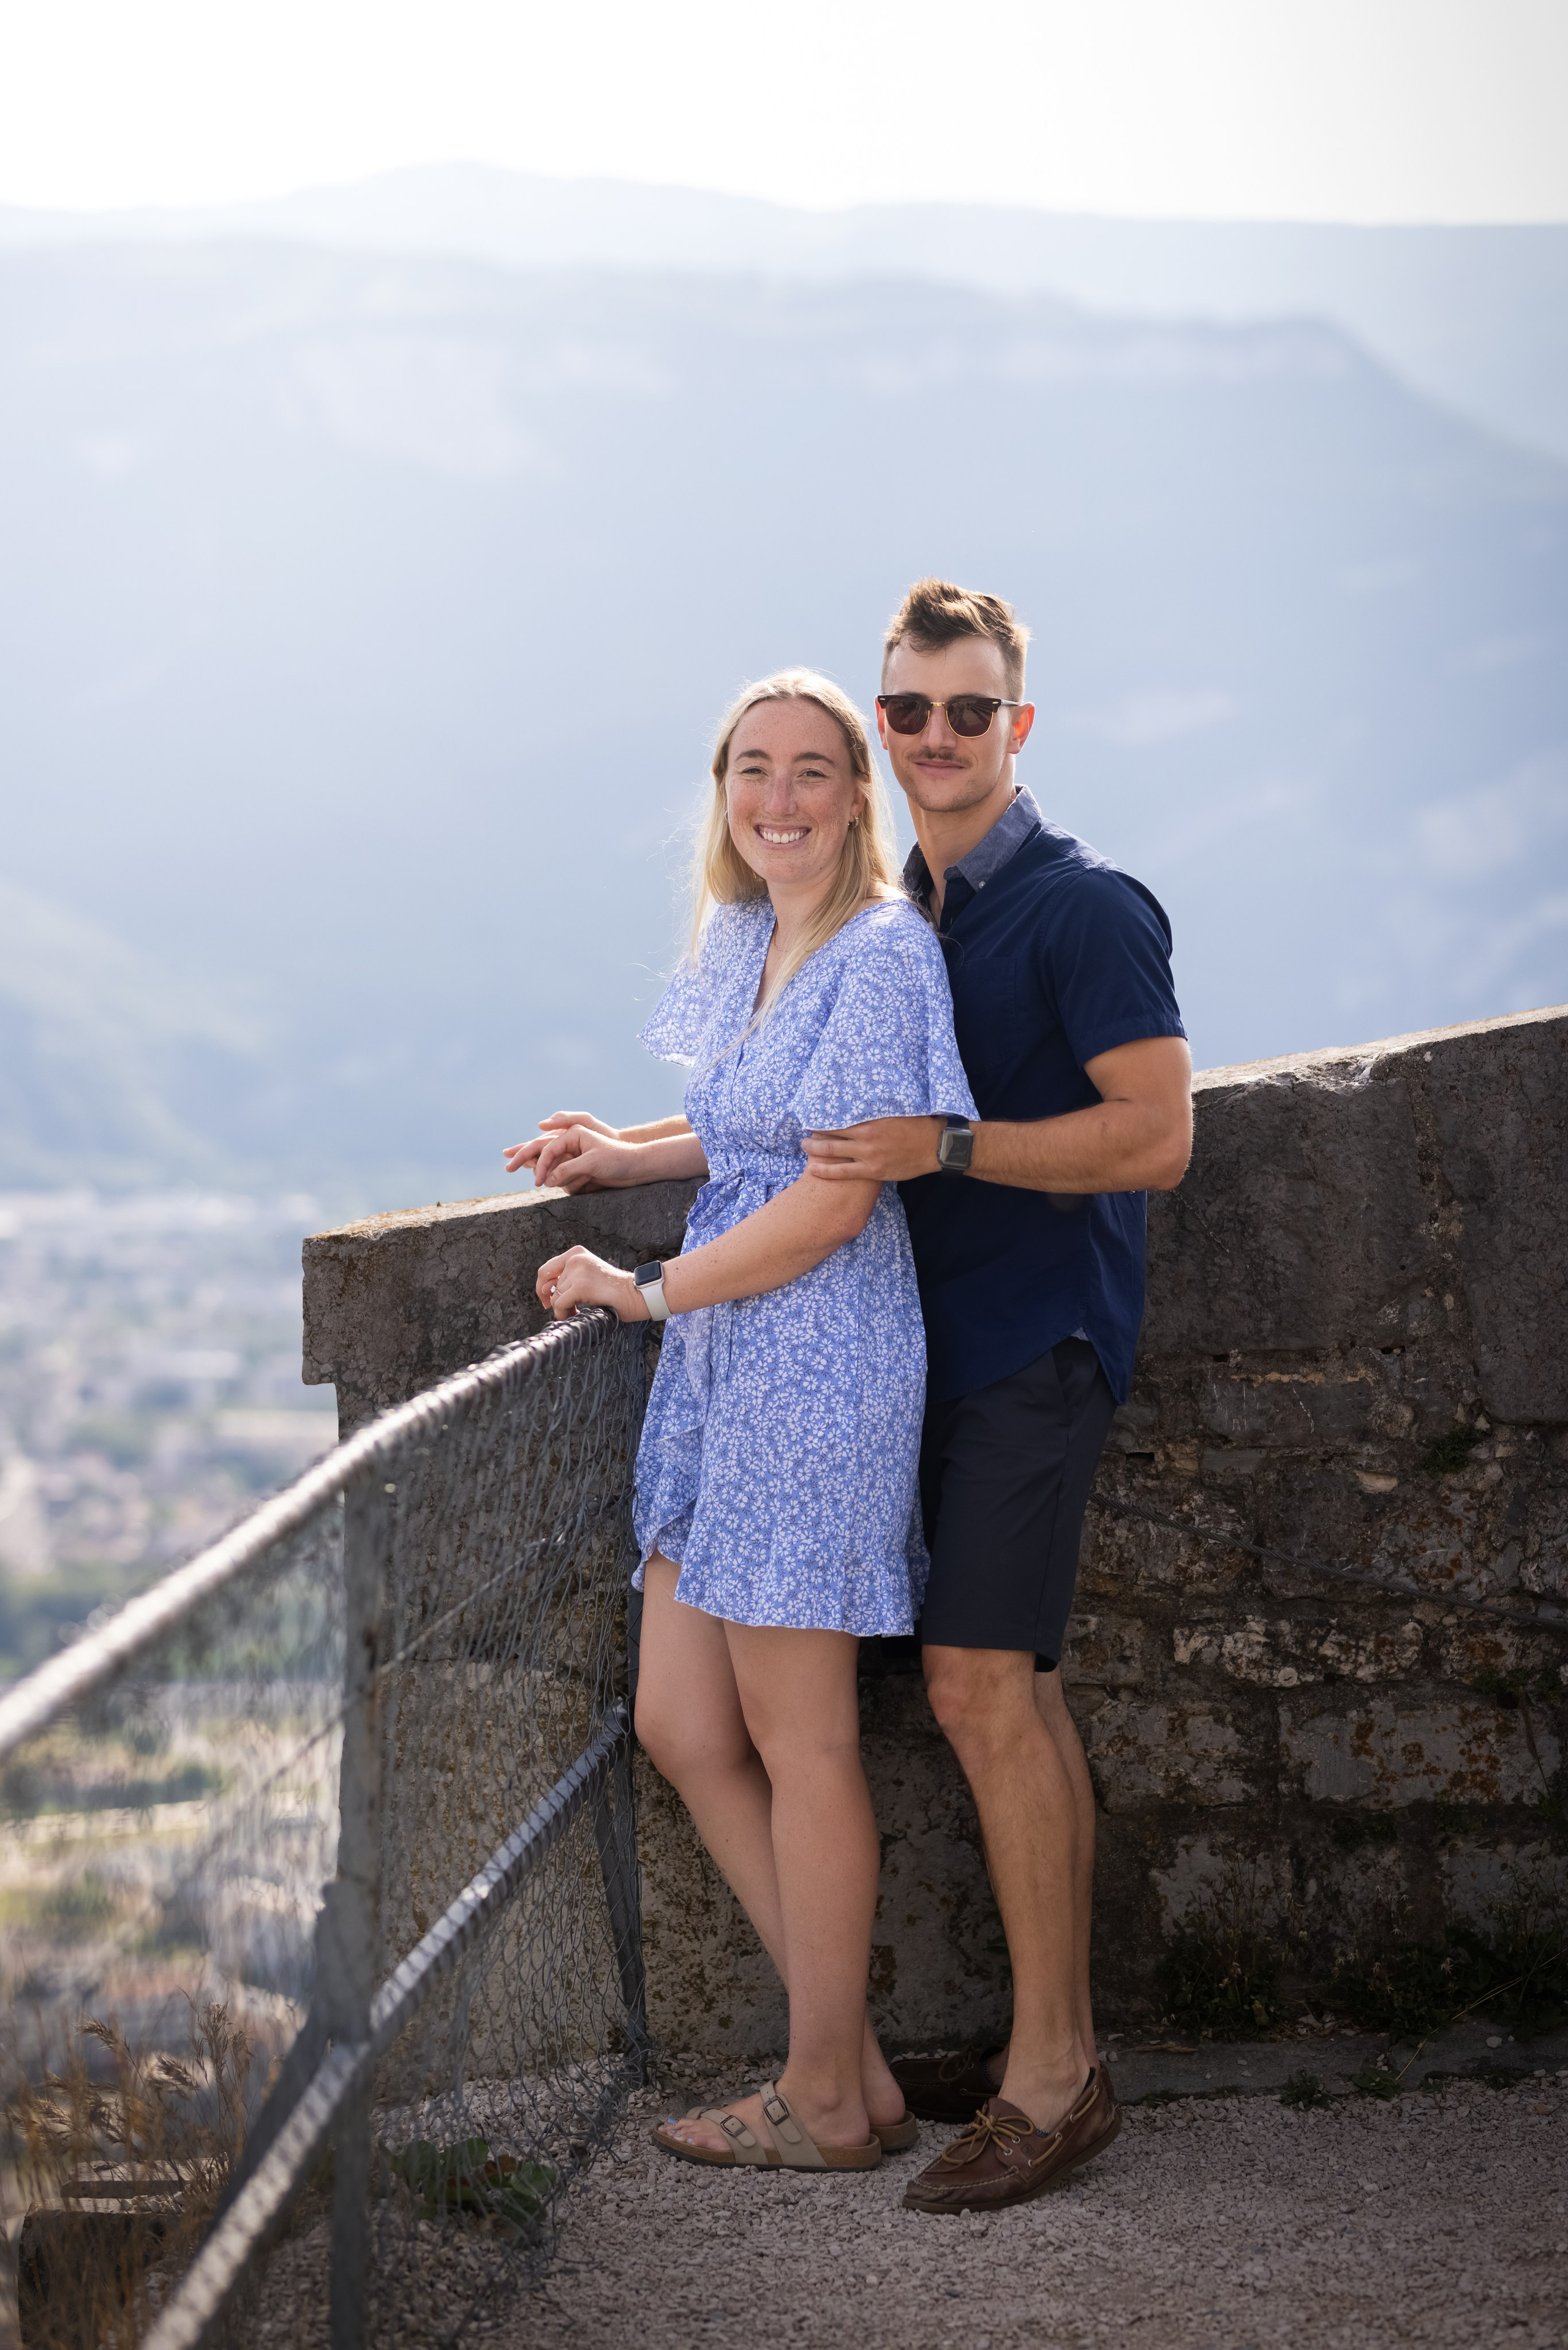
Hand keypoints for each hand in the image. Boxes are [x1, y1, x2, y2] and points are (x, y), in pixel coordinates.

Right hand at [505, 1122, 646, 1190]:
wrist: (636, 1168)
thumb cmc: (618, 1159)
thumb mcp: (592, 1163)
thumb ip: (568, 1169)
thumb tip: (548, 1180)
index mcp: (573, 1134)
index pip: (548, 1148)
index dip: (540, 1165)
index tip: (539, 1182)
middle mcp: (571, 1142)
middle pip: (542, 1149)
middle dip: (525, 1156)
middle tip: (507, 1163)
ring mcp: (574, 1155)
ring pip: (550, 1161)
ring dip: (540, 1167)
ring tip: (524, 1168)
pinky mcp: (578, 1167)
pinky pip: (560, 1171)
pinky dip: (553, 1174)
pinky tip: (545, 1179)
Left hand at [536, 1246, 647, 1321]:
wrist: (635, 1293)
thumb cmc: (614, 1289)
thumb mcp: (588, 1275)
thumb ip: (566, 1278)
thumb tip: (542, 1290)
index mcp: (576, 1253)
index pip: (546, 1269)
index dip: (542, 1287)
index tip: (547, 1298)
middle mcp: (575, 1259)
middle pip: (551, 1285)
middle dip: (556, 1300)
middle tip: (568, 1309)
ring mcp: (578, 1272)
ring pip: (555, 1297)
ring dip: (563, 1309)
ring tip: (577, 1311)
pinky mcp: (581, 1286)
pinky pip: (560, 1304)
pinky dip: (564, 1314)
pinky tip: (576, 1315)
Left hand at [802, 1115, 944, 1182]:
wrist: (935, 1146)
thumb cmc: (917, 1126)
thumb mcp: (895, 1113)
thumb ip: (875, 1113)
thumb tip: (860, 1106)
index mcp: (871, 1120)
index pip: (839, 1118)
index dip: (823, 1118)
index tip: (812, 1116)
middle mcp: (866, 1136)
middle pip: (831, 1134)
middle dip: (813, 1134)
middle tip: (803, 1132)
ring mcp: (868, 1155)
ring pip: (832, 1152)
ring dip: (814, 1149)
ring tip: (803, 1146)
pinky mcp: (872, 1171)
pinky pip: (843, 1172)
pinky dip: (826, 1170)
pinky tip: (814, 1169)